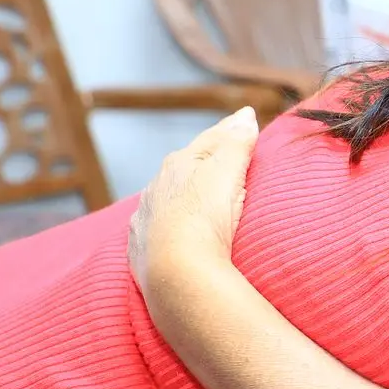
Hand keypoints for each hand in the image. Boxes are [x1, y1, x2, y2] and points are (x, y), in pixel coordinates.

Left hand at [127, 108, 258, 294]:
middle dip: (204, 160)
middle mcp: (157, 186)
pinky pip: (157, 227)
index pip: (211, 139)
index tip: (246, 120)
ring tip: (198, 195)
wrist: (175, 273)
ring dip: (183, 192)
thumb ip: (236, 143)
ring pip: (167, 196)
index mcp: (178, 164)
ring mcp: (146, 217)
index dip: (231, 130)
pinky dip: (169, 222)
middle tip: (226, 156)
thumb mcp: (226, 172)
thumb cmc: (202, 219)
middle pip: (186, 166)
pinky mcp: (142, 248)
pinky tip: (173, 228)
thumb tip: (245, 115)